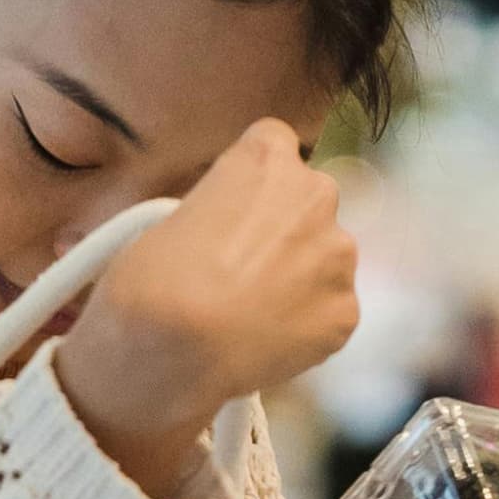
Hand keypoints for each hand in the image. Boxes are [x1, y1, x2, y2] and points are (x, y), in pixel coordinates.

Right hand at [60, 122, 359, 495]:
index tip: (236, 215)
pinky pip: (330, 313)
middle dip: (287, 230)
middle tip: (246, 271)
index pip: (276, 147)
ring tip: (257, 315)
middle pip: (310, 203)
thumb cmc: (152, 280)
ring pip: (327, 260)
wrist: (171, 352)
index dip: (254, 186)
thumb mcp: (174, 215)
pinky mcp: (346, 312)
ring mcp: (338, 255)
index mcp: (268, 157)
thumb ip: (222, 208)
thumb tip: (230, 234)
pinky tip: (270, 343)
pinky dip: (308, 328)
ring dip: (303, 279)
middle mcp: (316, 194)